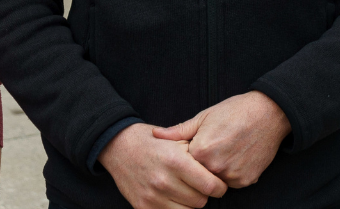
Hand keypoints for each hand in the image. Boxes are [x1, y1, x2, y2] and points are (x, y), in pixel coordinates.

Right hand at [98, 122, 227, 208]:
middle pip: (200, 201)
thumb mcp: (176, 139)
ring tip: (186, 189)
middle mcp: (164, 181)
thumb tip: (220, 166)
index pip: (210, 186)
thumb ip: (198, 153)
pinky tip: (175, 196)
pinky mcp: (143, 208)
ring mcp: (152, 197)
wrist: (119, 147)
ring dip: (191, 203)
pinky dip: (176, 208)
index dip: (219, 186)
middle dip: (204, 194)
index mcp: (175, 161)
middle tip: (200, 184)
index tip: (218, 183)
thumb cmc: (152, 141)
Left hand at [152, 91, 290, 188]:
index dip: (189, 155)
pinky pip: (232, 182)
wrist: (268, 113)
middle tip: (214, 147)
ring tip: (226, 149)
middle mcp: (215, 167)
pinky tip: (238, 155)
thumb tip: (155, 135)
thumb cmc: (235, 110)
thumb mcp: (204, 116)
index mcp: (201, 151)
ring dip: (217, 170)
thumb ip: (178, 131)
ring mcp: (232, 176)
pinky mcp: (246, 180)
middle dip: (202, 166)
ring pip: (215, 181)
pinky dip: (233, 173)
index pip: (184, 165)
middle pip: (199, 176)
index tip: (196, 144)